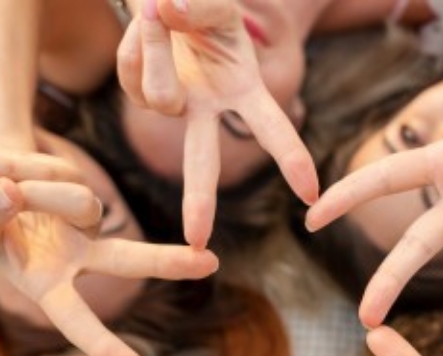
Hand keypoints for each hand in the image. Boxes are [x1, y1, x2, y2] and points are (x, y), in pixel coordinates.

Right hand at [0, 153, 218, 355]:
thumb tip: (10, 193)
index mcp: (50, 288)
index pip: (78, 321)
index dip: (102, 345)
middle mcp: (78, 260)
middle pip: (129, 260)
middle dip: (167, 261)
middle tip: (212, 263)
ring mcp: (85, 222)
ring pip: (79, 200)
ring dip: (34, 187)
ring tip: (1, 188)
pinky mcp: (83, 185)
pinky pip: (58, 171)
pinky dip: (26, 166)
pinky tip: (10, 173)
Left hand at [117, 0, 317, 246]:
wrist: (170, 0)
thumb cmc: (206, 5)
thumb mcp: (218, 2)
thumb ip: (201, 6)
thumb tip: (165, 9)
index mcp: (245, 93)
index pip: (272, 130)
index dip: (292, 160)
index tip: (310, 195)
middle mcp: (210, 111)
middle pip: (203, 164)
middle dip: (200, 203)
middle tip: (198, 244)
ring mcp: (174, 107)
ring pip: (162, 99)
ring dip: (157, 46)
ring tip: (160, 10)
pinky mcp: (140, 96)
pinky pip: (132, 75)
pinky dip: (137, 40)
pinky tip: (148, 26)